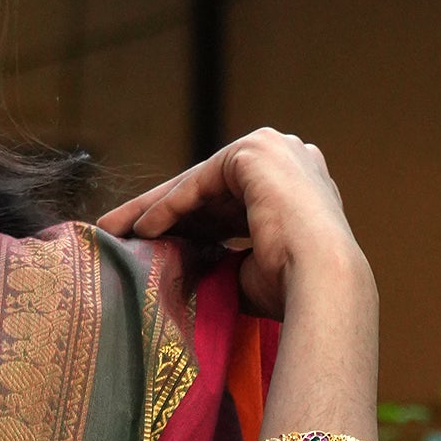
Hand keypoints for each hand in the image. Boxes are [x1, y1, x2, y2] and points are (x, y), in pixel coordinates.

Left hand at [100, 127, 370, 322]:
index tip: (156, 244)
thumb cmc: (295, 290)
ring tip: (117, 232)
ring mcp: (274, 149)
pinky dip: (168, 207)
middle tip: (122, 233)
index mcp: (297, 186)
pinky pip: (198, 183)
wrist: (322, 284)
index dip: (190, 224)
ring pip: (198, 183)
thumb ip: (226, 258)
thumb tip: (189, 270)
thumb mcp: (253, 269)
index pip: (230, 201)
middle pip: (209, 188)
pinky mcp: (253, 152)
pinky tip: (141, 229)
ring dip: (154, 210)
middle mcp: (289, 158)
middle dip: (163, 213)